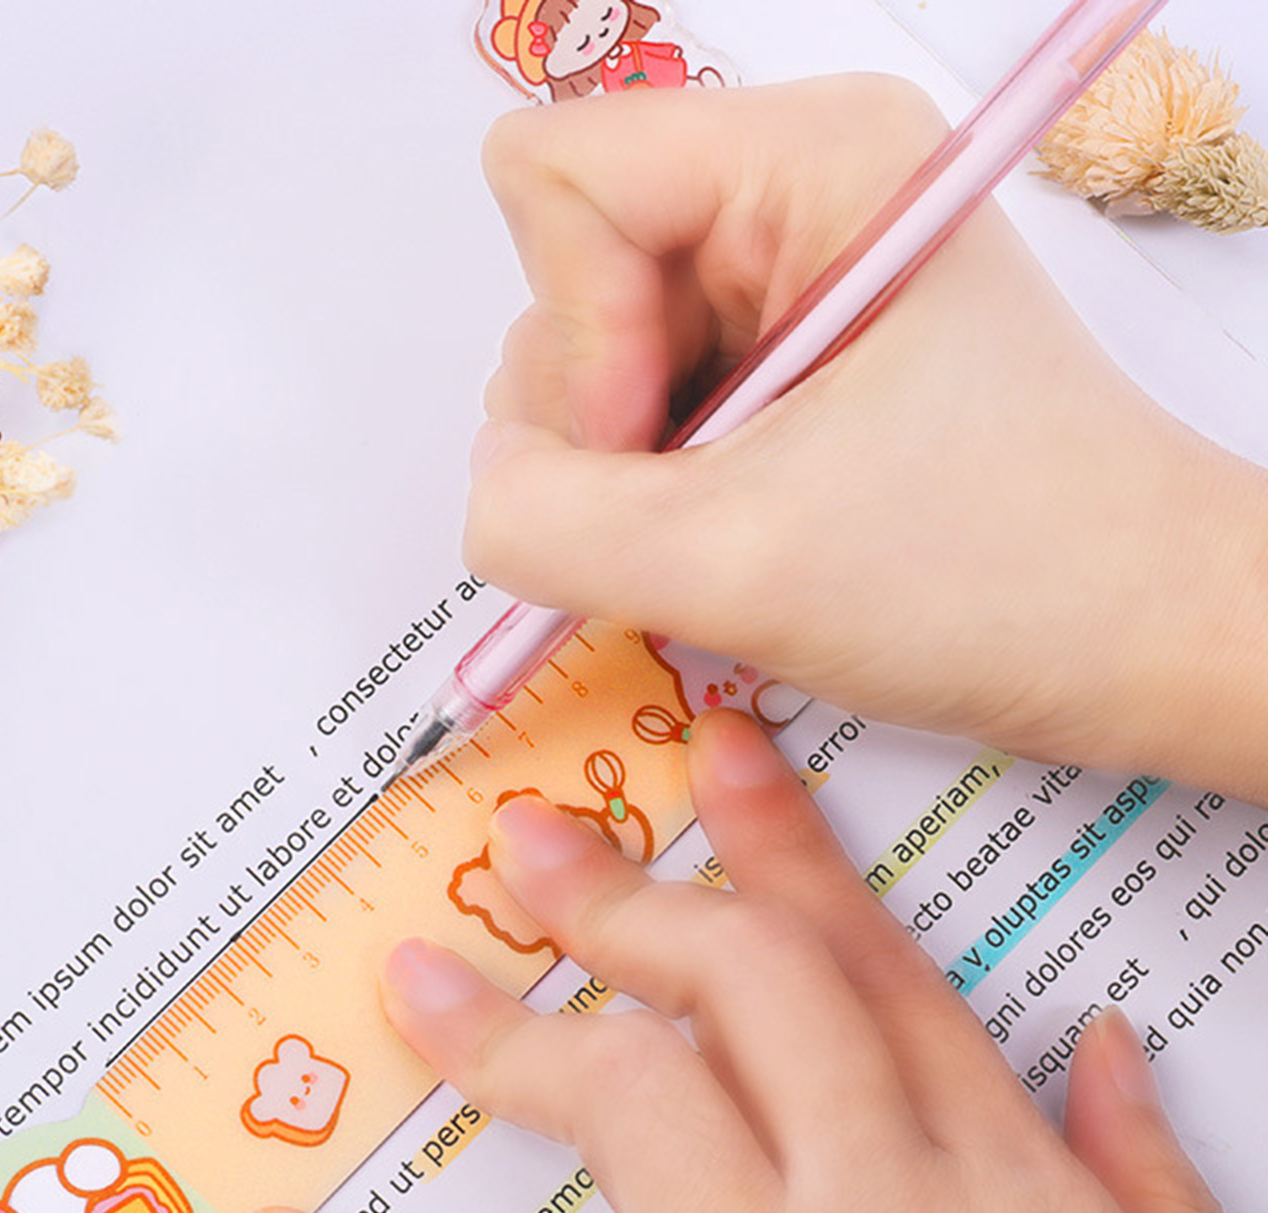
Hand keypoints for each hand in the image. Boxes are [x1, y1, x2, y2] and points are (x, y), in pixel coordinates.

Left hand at [234, 711, 1267, 1212]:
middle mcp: (874, 1207)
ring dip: (510, 1034)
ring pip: (630, 1107)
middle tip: (533, 851)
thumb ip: (1143, 1170)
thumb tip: (1102, 1051)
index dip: (780, 847)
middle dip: (627, 904)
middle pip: (734, 991)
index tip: (714, 761)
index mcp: (997, 1173)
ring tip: (418, 982)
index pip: (864, 960)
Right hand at [464, 81, 1267, 804]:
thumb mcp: (735, 560)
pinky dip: (652, 494)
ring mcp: (783, 281)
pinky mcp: (782, 363)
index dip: (572, 328)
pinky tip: (731, 539)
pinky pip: (641, 408)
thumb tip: (486, 494)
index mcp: (808, 158)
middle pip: (564, 269)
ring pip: (590, 353)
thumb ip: (542, 520)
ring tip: (727, 535)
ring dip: (622, 473)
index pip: (554, 175)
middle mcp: (788, 192)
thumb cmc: (995, 576)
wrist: (1140, 641)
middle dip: (596, 417)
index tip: (656, 440)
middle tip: (695, 512)